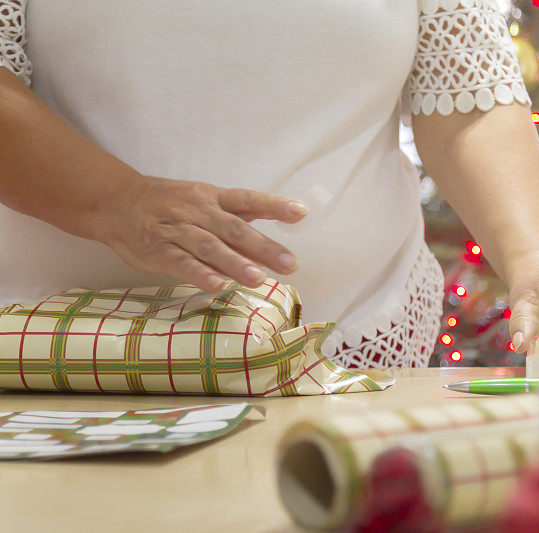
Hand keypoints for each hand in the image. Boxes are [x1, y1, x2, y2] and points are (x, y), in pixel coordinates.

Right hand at [93, 174, 305, 292]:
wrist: (117, 202)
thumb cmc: (171, 205)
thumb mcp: (205, 204)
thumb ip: (238, 222)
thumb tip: (275, 242)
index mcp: (214, 197)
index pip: (248, 199)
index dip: (274, 206)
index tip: (301, 213)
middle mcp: (198, 211)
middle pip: (235, 229)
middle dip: (264, 247)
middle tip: (290, 264)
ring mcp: (177, 231)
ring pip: (209, 247)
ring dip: (235, 263)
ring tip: (259, 278)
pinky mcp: (158, 251)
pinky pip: (181, 263)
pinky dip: (199, 273)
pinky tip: (218, 285)